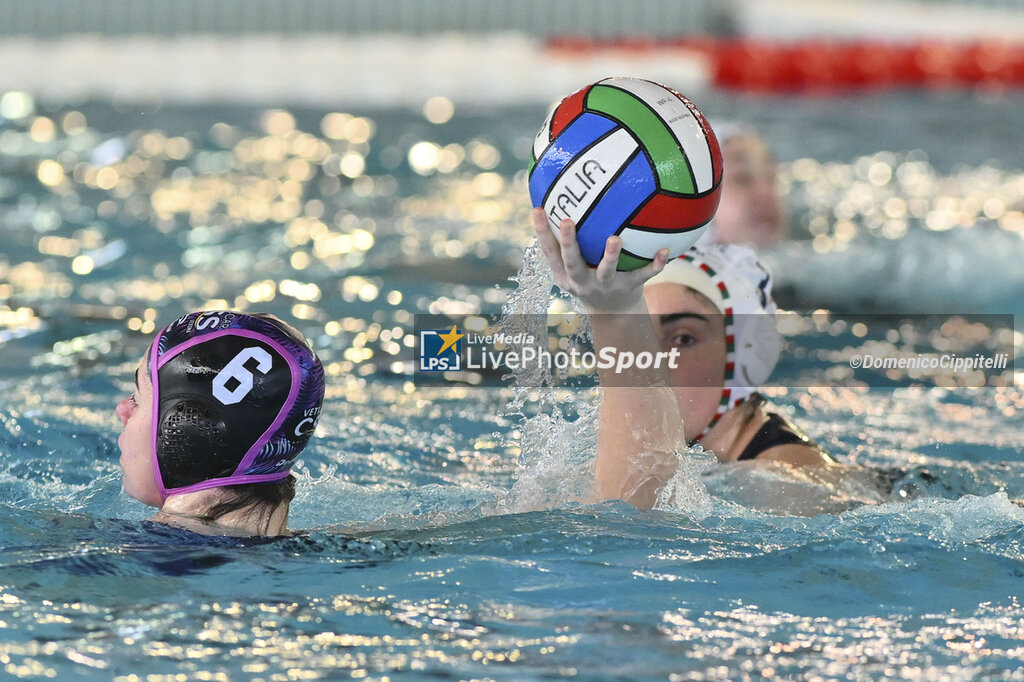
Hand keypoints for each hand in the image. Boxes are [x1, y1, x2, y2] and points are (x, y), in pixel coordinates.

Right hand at [532, 207, 667, 313]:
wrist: (613, 313)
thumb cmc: (590, 276)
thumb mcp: (574, 264)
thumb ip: (569, 239)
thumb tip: (563, 193)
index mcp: (565, 273)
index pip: (549, 251)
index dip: (541, 231)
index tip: (538, 209)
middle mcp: (581, 281)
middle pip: (572, 262)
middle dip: (568, 243)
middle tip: (567, 221)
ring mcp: (605, 286)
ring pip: (606, 271)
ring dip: (610, 256)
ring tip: (615, 238)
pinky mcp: (628, 289)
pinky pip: (642, 276)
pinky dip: (654, 265)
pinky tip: (666, 250)